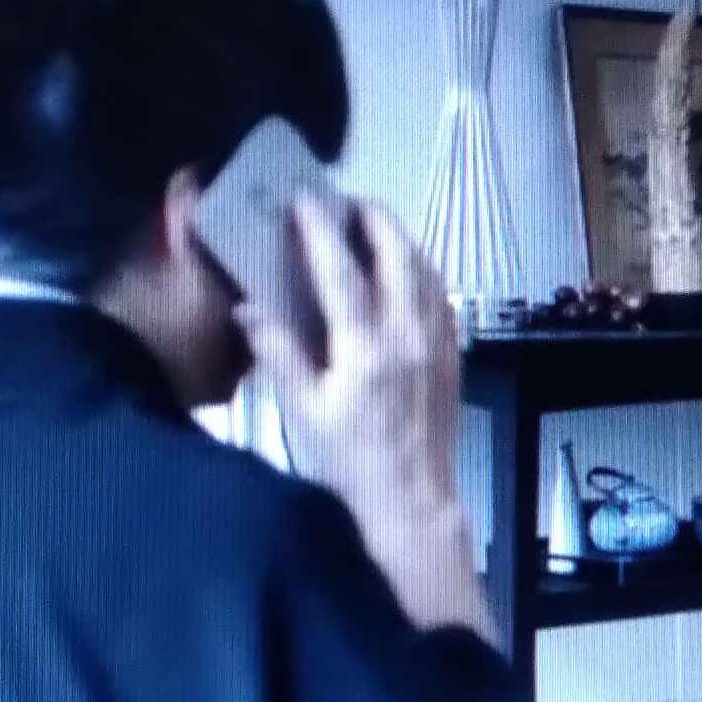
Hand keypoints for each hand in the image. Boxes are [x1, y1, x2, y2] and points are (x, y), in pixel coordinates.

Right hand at [240, 192, 496, 642]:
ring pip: (424, 270)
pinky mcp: (453, 355)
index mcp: (365, 346)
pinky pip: (439, 295)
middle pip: (397, 254)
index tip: (304, 199)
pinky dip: (419, 270)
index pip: (342, 269)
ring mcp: (437, 342)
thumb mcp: (303, 412)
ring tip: (371, 226)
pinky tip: (404, 271)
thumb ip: (278, 353)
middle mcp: (408, 334)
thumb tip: (248, 306)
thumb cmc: (351, 464)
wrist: (413, 503)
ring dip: (398, 240)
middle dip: (372, 219)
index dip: (321, 229)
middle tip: (343, 202)